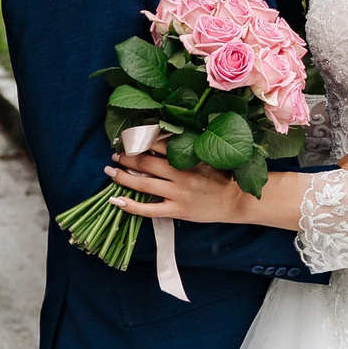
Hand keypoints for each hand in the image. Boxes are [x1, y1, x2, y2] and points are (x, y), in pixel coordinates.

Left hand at [106, 148, 255, 225]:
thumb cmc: (220, 176)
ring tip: (110, 171)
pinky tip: (117, 200)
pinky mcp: (177, 211)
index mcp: (189, 157)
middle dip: (126, 158)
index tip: (128, 138)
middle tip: (115, 155)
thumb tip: (159, 137)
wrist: (236, 201)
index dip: (140, 140)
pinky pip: (149, 210)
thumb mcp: (206, 156)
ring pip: (143, 185)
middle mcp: (181, 175)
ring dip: (122, 177)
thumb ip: (186, 148)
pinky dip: (131, 205)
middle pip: (146, 164)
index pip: (158, 144)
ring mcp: (178, 194)